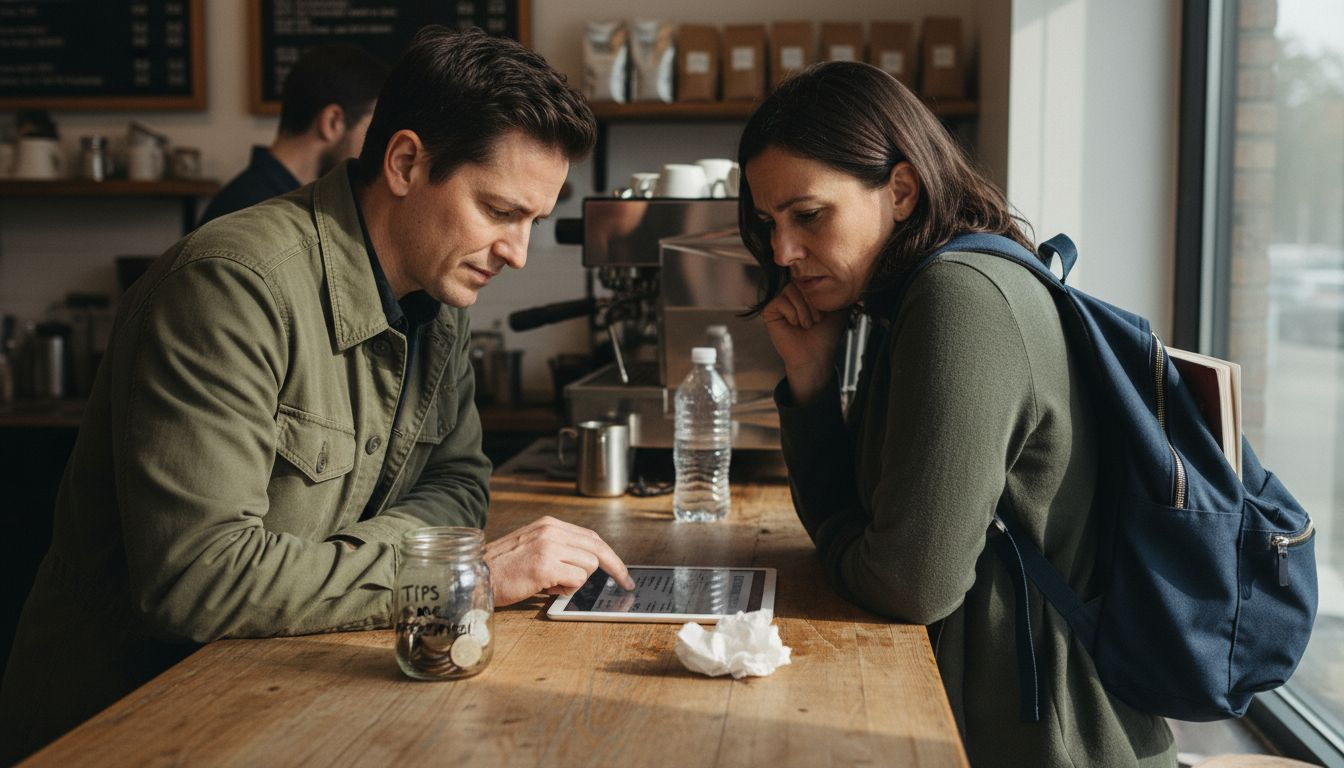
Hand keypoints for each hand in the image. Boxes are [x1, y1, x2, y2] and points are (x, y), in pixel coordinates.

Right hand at [484, 516, 634, 605]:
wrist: (476, 575)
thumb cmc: (503, 567)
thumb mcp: (533, 546)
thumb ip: (560, 549)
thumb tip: (589, 564)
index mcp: (549, 525)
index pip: (592, 538)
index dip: (611, 556)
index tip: (623, 573)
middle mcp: (551, 531)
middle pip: (596, 551)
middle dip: (612, 570)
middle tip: (625, 584)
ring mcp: (549, 547)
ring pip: (589, 568)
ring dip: (574, 582)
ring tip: (550, 583)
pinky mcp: (545, 566)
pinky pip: (576, 581)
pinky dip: (564, 590)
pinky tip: (544, 587)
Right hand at [761, 282, 848, 403]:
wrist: (816, 355)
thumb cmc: (825, 334)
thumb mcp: (838, 306)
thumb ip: (843, 290)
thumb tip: (857, 277)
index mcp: (805, 289)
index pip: (810, 277)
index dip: (818, 294)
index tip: (823, 312)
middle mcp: (790, 292)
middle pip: (799, 281)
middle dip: (812, 303)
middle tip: (815, 320)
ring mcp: (778, 300)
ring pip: (790, 290)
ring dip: (803, 310)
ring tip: (806, 324)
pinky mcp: (769, 310)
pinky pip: (780, 301)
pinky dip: (792, 314)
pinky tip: (794, 324)